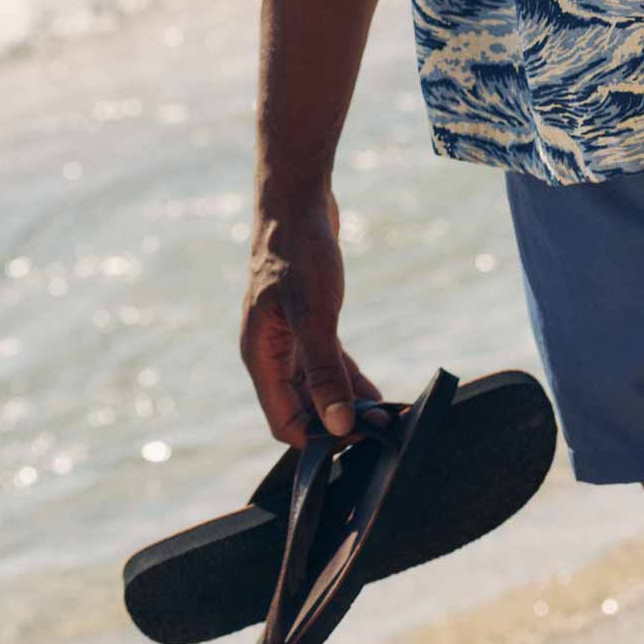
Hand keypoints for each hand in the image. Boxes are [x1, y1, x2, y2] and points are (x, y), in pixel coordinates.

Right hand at [240, 185, 389, 449]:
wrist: (297, 200)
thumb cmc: (297, 251)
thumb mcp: (314, 314)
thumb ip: (324, 370)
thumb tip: (336, 425)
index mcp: (260, 355)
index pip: (283, 421)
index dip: (317, 439)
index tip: (356, 443)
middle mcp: (270, 351)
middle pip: (301, 407)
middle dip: (336, 423)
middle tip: (380, 430)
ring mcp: (288, 336)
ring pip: (316, 386)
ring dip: (345, 403)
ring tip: (384, 418)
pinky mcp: (307, 321)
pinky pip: (326, 362)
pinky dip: (348, 379)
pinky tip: (373, 392)